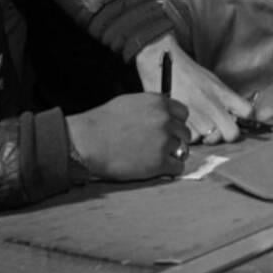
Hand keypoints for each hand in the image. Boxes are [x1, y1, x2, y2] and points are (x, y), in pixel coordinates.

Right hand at [66, 94, 191, 181]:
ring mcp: (164, 141)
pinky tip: (158, 168)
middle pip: (185, 133)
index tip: (169, 131)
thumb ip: (151, 107)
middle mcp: (165, 120)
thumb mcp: (130, 103)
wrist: (88, 142)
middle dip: (175, 140)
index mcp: (159, 103)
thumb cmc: (103, 122)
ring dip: (173, 155)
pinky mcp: (159, 162)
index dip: (175, 123)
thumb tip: (165, 111)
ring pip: (183, 150)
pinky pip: (178, 167)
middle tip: (161, 147)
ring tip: (156, 157)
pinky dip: (170, 169)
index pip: (183, 113)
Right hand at [136, 37, 252, 142]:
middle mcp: (213, 105)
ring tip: (194, 122)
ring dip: (204, 135)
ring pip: (210, 138)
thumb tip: (240, 115)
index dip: (247, 118)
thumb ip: (227, 99)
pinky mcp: (180, 122)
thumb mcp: (212, 81)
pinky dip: (188, 135)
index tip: (238, 118)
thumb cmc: (187, 73)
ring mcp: (197, 115)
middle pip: (233, 134)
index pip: (248, 112)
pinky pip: (192, 139)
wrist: (160, 62)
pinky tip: (184, 123)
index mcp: (223, 93)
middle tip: (215, 128)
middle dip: (225, 134)